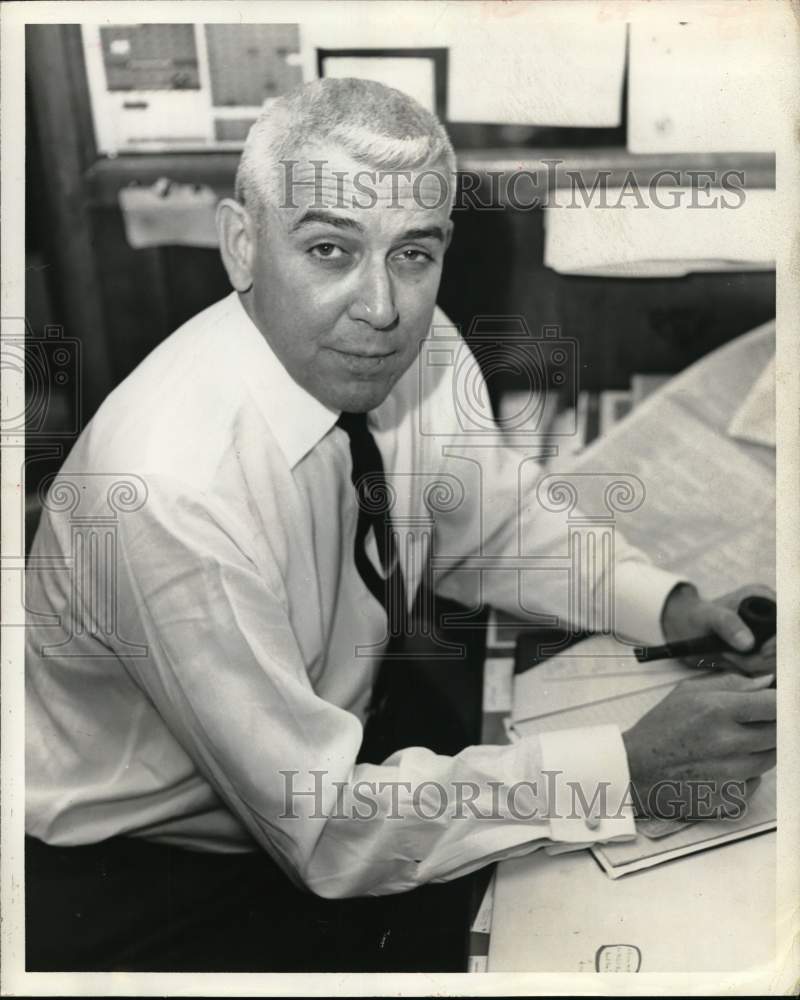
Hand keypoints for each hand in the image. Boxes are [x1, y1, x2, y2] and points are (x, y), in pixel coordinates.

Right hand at [622, 671, 775, 820]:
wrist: (637, 770)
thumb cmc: (660, 729)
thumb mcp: (688, 692)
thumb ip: (731, 683)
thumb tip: (766, 682)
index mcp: (717, 710)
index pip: (774, 704)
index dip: (782, 703)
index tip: (781, 703)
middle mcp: (728, 743)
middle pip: (779, 732)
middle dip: (771, 725)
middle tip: (750, 723)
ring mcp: (732, 775)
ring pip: (771, 758)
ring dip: (761, 749)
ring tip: (732, 744)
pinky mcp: (732, 798)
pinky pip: (757, 782)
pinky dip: (747, 773)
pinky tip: (724, 766)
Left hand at [661, 582, 775, 675]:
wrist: (684, 628)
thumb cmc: (695, 616)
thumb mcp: (709, 617)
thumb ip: (728, 625)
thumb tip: (748, 643)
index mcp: (763, 598)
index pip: (787, 623)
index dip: (779, 641)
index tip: (761, 652)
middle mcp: (771, 614)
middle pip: (784, 645)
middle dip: (761, 657)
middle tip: (729, 656)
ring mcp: (768, 633)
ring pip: (777, 659)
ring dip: (752, 665)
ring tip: (726, 656)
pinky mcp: (763, 649)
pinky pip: (767, 667)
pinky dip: (750, 669)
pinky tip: (731, 661)